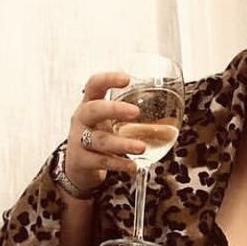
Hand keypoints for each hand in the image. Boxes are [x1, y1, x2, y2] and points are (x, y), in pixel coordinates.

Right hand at [65, 72, 146, 191]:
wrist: (76, 167)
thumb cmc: (99, 138)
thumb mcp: (109, 123)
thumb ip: (130, 118)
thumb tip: (170, 117)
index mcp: (89, 105)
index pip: (94, 85)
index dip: (108, 79)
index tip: (126, 78)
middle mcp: (82, 120)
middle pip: (93, 109)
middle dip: (114, 109)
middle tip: (136, 112)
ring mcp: (78, 140)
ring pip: (100, 140)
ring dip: (123, 143)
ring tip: (142, 147)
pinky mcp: (81, 161)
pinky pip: (101, 161)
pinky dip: (119, 164)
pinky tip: (133, 166)